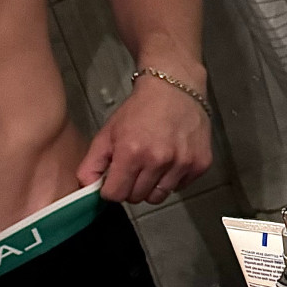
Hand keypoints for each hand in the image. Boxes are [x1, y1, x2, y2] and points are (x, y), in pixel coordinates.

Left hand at [76, 73, 211, 204]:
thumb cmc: (139, 110)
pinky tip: (170, 158)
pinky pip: (179, 188)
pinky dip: (172, 179)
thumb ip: (92, 163)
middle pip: (137, 198)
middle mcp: (158, 160)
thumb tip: (86, 188)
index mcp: (131, 152)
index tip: (114, 179)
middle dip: (130, 187)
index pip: (116, 195)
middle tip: (133, 167)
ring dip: (151, 185)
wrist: (174, 88)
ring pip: (158, 197)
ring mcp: (182, 163)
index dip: (111, 189)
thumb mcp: (108, 132)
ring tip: (151, 163)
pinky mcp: (200, 164)